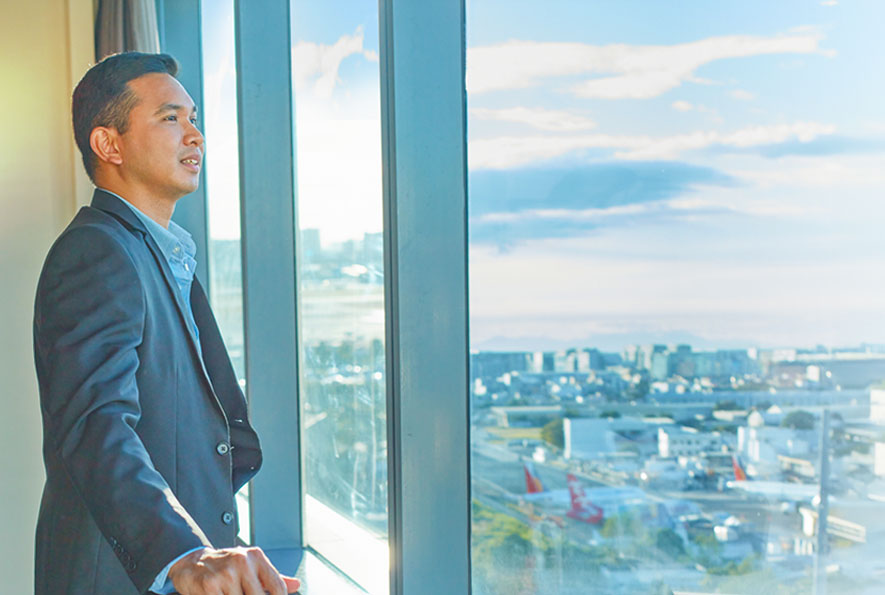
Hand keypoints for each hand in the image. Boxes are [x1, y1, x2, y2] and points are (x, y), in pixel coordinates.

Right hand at [168, 546, 300, 593]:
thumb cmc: (225, 566)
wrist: (192, 562)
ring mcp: (226, 573)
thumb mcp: (250, 566)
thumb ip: (271, 578)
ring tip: (229, 593)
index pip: (277, 587)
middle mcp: (242, 561)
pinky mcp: (209, 584)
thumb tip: (296, 585)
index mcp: (256, 557)